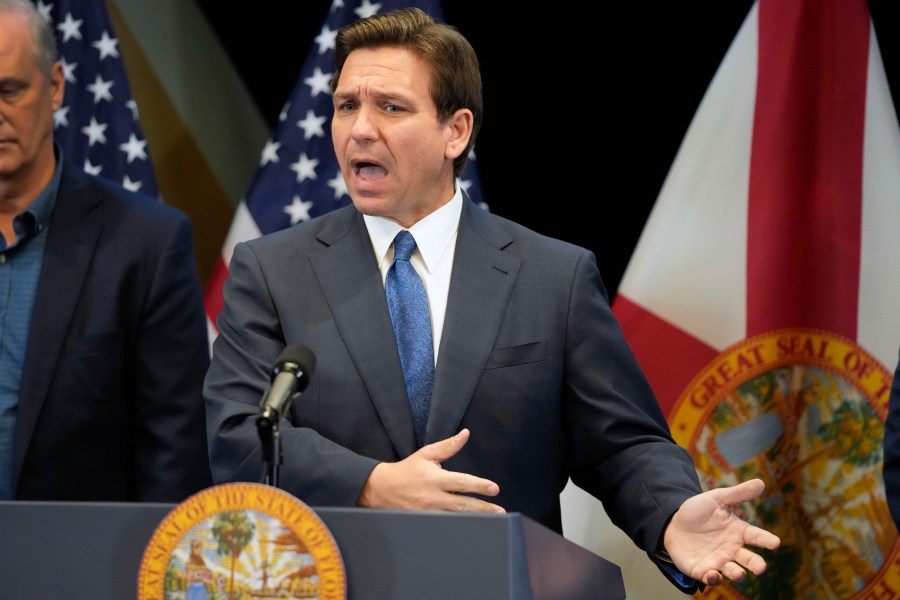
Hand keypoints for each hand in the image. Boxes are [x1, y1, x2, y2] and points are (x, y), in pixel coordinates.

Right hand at [358, 428, 505, 512]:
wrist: (382, 489)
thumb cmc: (407, 470)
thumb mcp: (427, 454)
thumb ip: (448, 446)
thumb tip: (466, 434)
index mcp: (434, 478)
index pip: (460, 482)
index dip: (478, 485)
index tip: (494, 488)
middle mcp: (432, 497)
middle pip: (462, 505)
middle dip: (483, 508)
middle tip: (500, 511)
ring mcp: (428, 513)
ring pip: (455, 518)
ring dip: (475, 520)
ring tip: (494, 522)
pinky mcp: (424, 522)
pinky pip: (445, 525)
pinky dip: (458, 526)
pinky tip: (472, 528)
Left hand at [663, 478, 780, 585]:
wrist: (673, 523)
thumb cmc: (698, 511)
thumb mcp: (716, 499)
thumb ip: (738, 493)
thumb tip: (761, 482)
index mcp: (738, 532)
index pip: (756, 537)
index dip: (766, 540)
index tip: (775, 542)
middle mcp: (732, 549)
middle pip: (749, 560)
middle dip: (756, 564)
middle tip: (760, 567)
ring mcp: (719, 561)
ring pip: (733, 572)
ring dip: (737, 574)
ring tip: (739, 573)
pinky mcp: (703, 570)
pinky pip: (711, 578)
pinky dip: (714, 578)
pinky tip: (713, 574)